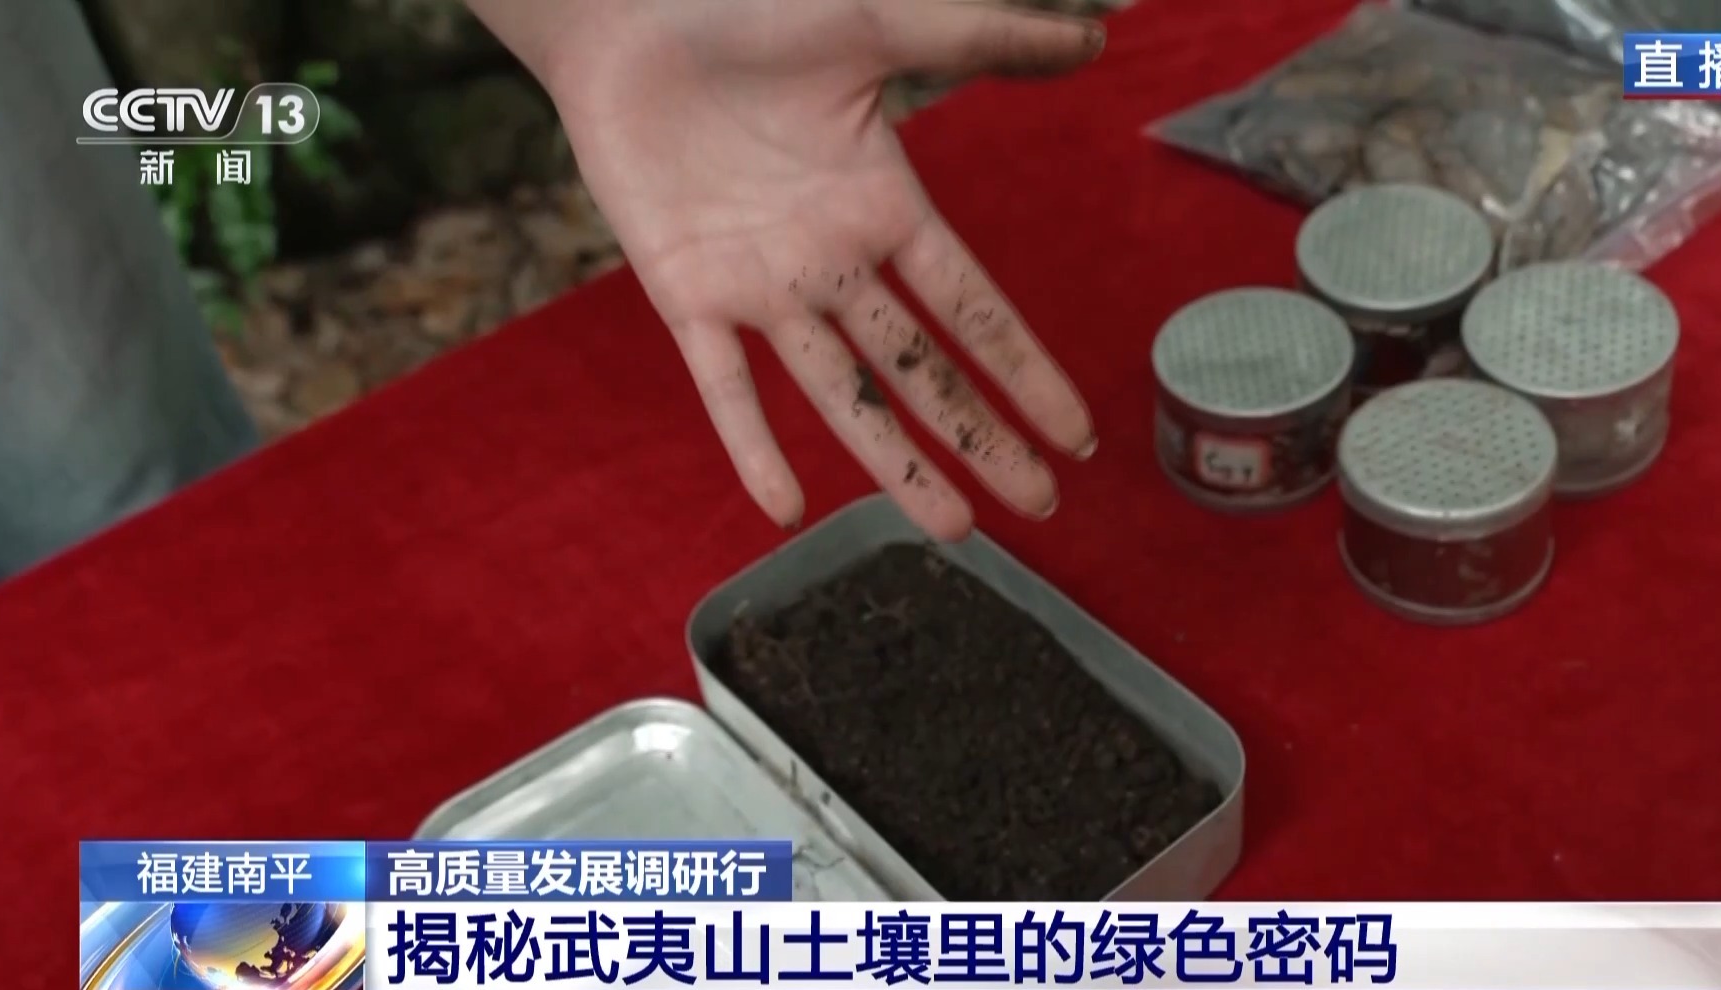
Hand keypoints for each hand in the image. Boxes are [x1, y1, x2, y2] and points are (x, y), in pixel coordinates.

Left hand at [477, 0, 1103, 540]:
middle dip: (981, 437)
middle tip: (1038, 504)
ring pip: (842, 392)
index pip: (972, 306)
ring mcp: (763, 288)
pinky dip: (749, 444)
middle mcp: (834, 264)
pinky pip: (724, 385)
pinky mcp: (686, 295)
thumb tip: (1093, 39)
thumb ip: (977, 37)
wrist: (627, 17)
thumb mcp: (876, 21)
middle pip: (921, 368)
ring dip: (894, 459)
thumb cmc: (750, 11)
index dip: (1025, 369)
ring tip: (953, 527)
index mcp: (885, 207)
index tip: (1076, 433)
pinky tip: (784, 509)